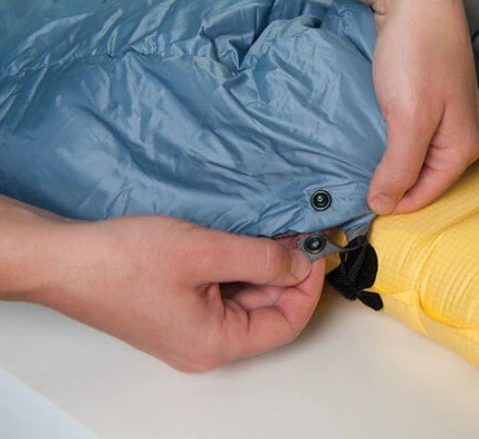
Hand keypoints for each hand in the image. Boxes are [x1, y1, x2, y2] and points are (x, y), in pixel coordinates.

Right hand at [35, 216, 324, 372]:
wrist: (63, 258)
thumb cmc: (122, 261)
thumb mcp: (205, 252)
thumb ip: (261, 258)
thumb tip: (301, 263)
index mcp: (215, 342)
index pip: (286, 324)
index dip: (309, 287)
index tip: (319, 252)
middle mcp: (205, 343)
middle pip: (268, 311)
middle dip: (287, 272)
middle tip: (300, 234)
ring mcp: (190, 327)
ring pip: (246, 298)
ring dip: (263, 266)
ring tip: (273, 231)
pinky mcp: (178, 308)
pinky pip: (223, 291)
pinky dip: (239, 266)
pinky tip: (243, 240)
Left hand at [368, 0, 478, 214]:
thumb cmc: (418, 57)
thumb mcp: (409, 119)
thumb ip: (399, 167)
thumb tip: (382, 206)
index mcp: (463, 150)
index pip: (425, 196)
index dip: (391, 202)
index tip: (357, 201)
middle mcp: (460, 139)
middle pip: (422, 180)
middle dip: (392, 184)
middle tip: (355, 181)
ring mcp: (447, 120)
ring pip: (414, 159)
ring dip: (389, 164)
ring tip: (362, 164)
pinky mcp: (430, 104)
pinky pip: (410, 138)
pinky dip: (391, 144)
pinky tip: (374, 140)